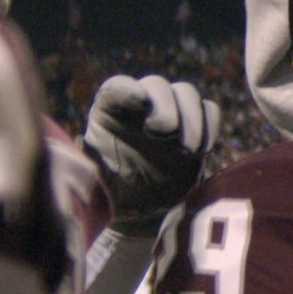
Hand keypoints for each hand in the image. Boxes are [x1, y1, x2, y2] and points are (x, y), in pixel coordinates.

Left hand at [83, 75, 219, 233]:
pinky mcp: (197, 125)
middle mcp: (142, 105)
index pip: (117, 87)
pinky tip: (203, 150)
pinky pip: (210, 110)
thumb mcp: (95, 180)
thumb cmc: (114, 192)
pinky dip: (210, 126)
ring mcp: (172, 112)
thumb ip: (89, 162)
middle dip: (165, 106)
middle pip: (157, 85)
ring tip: (188, 149)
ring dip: (191, 117)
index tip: (140, 103)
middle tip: (167, 132)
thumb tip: (82, 144)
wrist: (144, 208)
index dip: (128, 90)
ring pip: (186, 92)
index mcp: (110, 112)